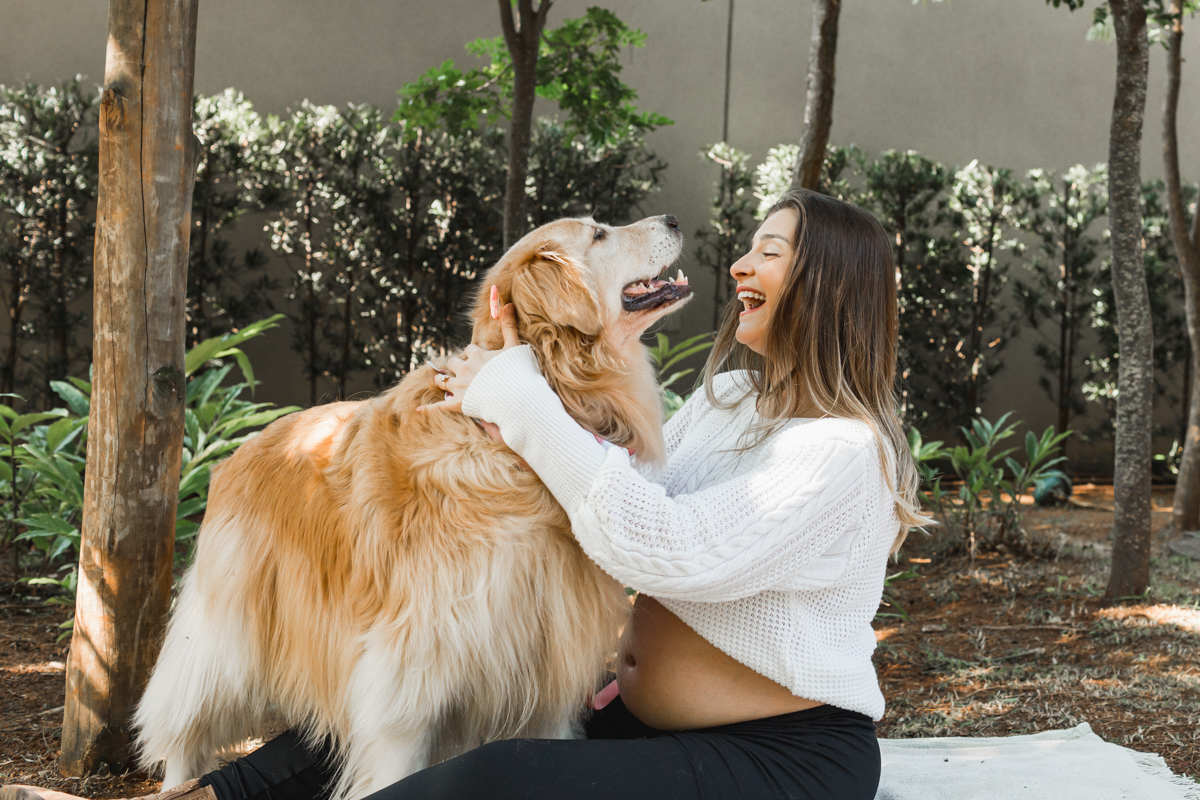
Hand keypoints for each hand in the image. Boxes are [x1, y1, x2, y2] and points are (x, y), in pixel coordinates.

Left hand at [416, 298, 519, 416]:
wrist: (517, 398)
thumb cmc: (518, 372)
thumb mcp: (515, 346)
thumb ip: (508, 325)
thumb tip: (507, 303)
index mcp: (477, 355)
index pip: (470, 350)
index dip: (473, 354)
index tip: (478, 358)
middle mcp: (465, 369)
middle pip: (453, 364)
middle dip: (456, 366)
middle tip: (460, 371)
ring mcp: (460, 387)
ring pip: (443, 381)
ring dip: (443, 381)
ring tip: (442, 382)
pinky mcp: (458, 404)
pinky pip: (438, 407)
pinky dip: (427, 408)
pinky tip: (417, 410)